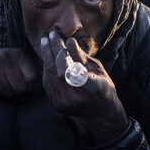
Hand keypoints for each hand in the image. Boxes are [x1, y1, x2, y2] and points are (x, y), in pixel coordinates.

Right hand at [0, 47, 39, 97]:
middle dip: (20, 92)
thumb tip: (48, 84)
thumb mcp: (20, 60)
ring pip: (8, 92)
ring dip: (8, 93)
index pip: (32, 78)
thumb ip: (32, 70)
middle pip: (20, 88)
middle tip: (16, 88)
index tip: (30, 89)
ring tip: (5, 85)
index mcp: (18, 54)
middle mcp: (5, 59)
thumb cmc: (6, 63)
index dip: (33, 88)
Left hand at [40, 31, 127, 145]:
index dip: (72, 60)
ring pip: (49, 75)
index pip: (79, 76)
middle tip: (51, 35)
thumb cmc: (103, 88)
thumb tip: (69, 41)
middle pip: (59, 72)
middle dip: (54, 50)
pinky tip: (47, 55)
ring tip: (46, 41)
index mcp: (92, 90)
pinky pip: (46, 82)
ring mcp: (63, 103)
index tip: (67, 43)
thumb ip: (82, 57)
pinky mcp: (55, 104)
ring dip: (46, 56)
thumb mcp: (99, 70)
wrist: (100, 113)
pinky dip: (47, 67)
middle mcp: (75, 99)